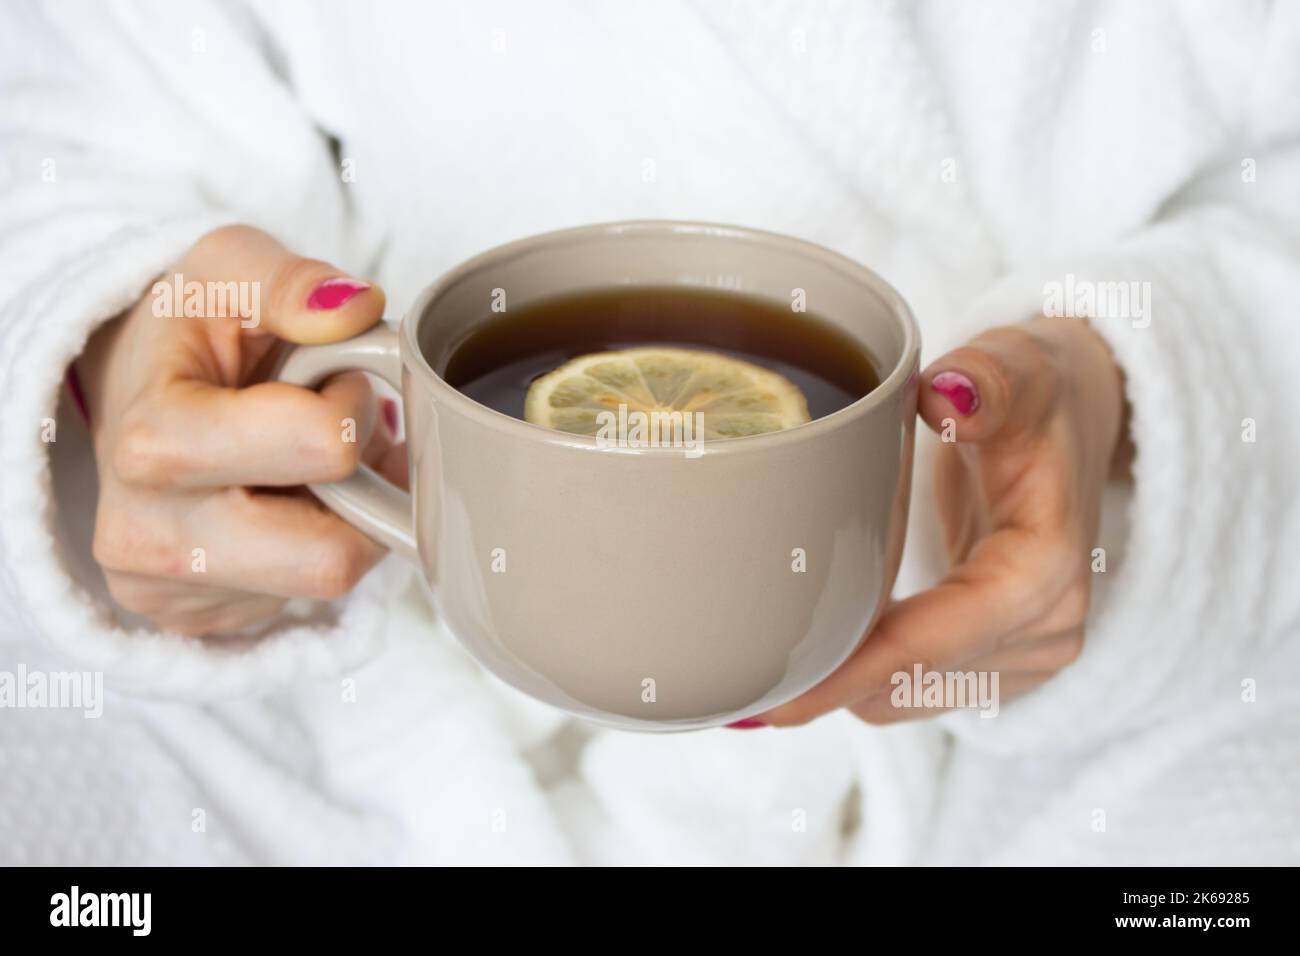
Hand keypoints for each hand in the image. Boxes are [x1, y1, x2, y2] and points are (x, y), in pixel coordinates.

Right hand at [78, 225, 405, 634]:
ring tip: (303, 468)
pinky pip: (309, 602)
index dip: (350, 410)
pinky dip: (317, 547)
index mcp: (154, 442)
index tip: (330, 381)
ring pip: (333, 581)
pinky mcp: (201, 623)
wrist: (131, 390)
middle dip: (358, 489)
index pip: (321, 452)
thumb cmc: (188, 329)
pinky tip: (281, 504)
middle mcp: (148, 538)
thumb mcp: (229, 270)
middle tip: (329, 437)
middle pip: (332, 556)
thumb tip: (355, 310)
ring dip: (347, 520)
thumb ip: (289, 281)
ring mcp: (170, 593)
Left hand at [758, 316, 1128, 725]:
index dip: (846, 674)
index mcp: (1044, 570)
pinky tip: (812, 650)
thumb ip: (987, 380)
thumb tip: (948, 395)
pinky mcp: (999, 658)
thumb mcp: (1019, 366)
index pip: (929, 642)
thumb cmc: (1040, 393)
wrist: (1074, 419)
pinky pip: (915, 687)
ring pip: (906, 697)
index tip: (773, 698)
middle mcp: (1045, 629)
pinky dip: (863, 675)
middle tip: (734, 683)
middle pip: (909, 682)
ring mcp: (1027, 654)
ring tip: (761, 664)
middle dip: (826, 686)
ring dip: (840, 685)